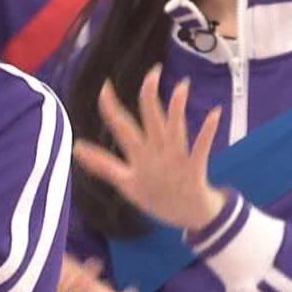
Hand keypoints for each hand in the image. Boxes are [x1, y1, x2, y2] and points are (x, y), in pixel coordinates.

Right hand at [74, 66, 226, 230]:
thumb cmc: (156, 197)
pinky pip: (202, 147)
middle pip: (150, 122)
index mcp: (137, 157)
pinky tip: (216, 112)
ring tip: (182, 86)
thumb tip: (76, 147)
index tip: (105, 87)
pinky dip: (208, 130)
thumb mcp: (125, 183)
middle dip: (149, 96)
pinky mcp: (195, 167)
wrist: (187, 219)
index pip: (120, 128)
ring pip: (174, 130)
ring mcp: (176, 161)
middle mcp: (155, 155)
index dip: (111, 107)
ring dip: (177, 108)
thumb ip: (101, 164)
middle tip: (152, 72)